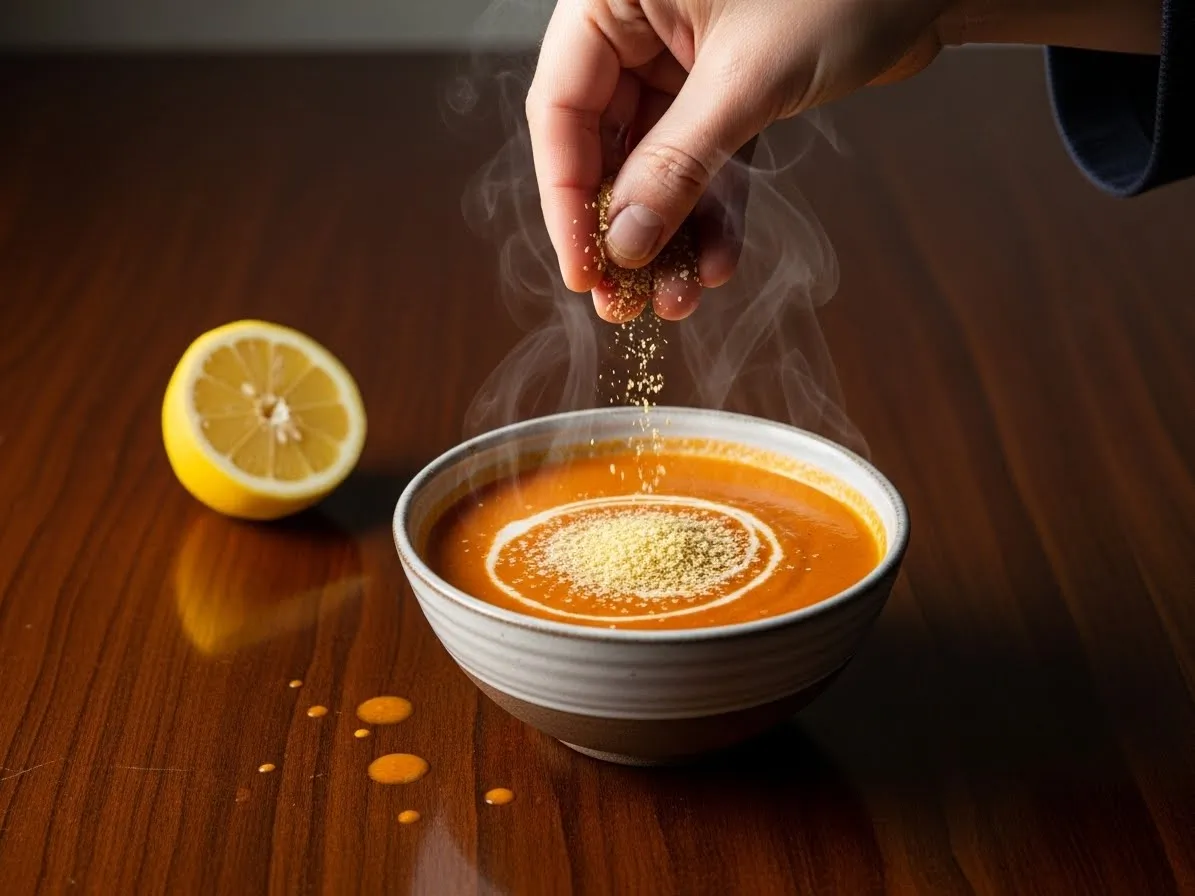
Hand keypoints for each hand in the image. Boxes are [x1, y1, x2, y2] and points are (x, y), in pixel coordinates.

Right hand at [526, 0, 952, 321]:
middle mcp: (642, 22)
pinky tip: (716, 264)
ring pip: (657, 162)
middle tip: (621, 301)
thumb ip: (678, 162)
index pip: (561, 107)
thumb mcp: (747, 79)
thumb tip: (625, 243)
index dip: (566, 197)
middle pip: (605, 143)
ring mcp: (686, 55)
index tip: (582, 270)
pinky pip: (708, 159)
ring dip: (669, 234)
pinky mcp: (732, 84)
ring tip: (676, 300)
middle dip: (623, 228)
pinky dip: (713, 211)